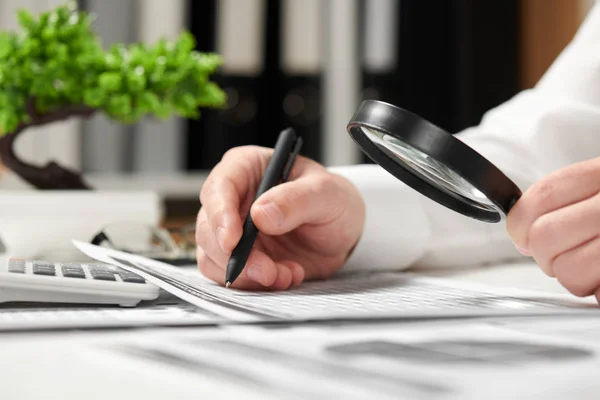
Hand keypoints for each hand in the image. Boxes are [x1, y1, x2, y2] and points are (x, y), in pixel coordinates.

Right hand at [195, 145, 365, 289]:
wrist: (341, 233)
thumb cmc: (332, 201)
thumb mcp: (326, 193)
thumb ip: (296, 199)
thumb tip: (261, 213)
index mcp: (248, 168)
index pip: (220, 186)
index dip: (220, 214)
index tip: (232, 240)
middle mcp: (233, 198)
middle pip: (209, 227)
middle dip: (235, 255)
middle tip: (266, 270)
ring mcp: (233, 229)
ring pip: (213, 256)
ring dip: (246, 274)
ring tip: (285, 274)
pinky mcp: (238, 256)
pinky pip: (229, 275)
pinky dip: (254, 284)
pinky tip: (285, 276)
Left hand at [507, 157, 599, 300]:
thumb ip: (564, 203)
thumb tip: (521, 236)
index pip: (542, 196)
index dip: (520, 223)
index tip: (522, 236)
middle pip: (544, 236)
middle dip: (546, 255)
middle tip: (566, 256)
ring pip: (567, 271)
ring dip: (575, 279)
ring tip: (595, 268)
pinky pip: (596, 294)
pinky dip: (597, 292)